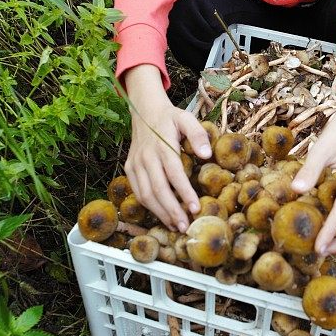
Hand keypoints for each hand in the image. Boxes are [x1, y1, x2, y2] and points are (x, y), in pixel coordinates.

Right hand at [124, 66, 211, 230]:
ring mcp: (135, 163)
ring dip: (160, 213)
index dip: (184, 193)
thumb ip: (198, 134)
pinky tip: (162, 215)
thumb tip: (207, 155)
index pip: (174, 173)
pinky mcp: (129, 167)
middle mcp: (146, 157)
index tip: (195, 208)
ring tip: (175, 226)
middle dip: (172, 210)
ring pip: (145, 194)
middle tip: (185, 226)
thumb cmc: (170, 117)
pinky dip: (148, 206)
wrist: (144, 109)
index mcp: (162, 145)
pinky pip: (137, 191)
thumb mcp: (186, 118)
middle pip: (158, 189)